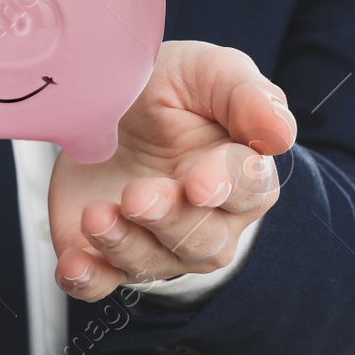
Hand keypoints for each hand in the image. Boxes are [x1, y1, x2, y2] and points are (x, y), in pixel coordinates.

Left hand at [47, 41, 294, 300]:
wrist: (110, 102)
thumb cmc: (174, 90)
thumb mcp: (210, 71)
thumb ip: (246, 96)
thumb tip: (280, 133)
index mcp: (242, 172)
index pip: (247, 189)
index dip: (225, 187)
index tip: (199, 185)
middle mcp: (208, 220)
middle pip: (201, 239)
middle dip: (168, 220)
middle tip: (137, 196)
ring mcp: (156, 242)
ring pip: (152, 263)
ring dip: (124, 244)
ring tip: (97, 215)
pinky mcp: (107, 252)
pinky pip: (102, 283)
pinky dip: (88, 280)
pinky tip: (73, 265)